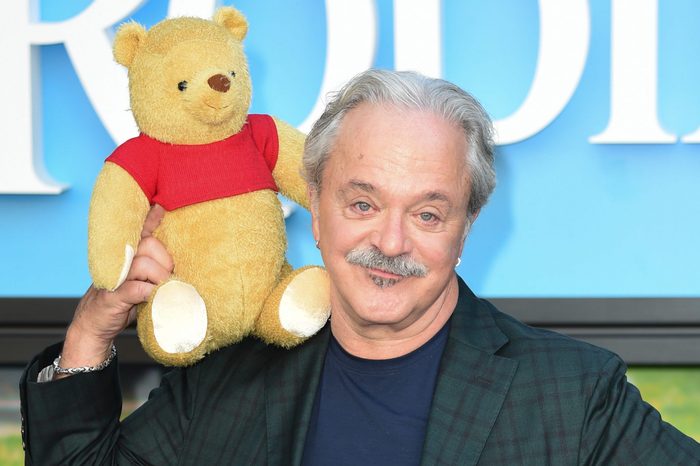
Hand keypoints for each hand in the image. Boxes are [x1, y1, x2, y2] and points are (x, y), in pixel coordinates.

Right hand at [60, 205, 172, 369]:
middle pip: (149, 245)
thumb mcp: (143, 280)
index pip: (142, 230)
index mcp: (128, 254)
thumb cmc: (124, 301)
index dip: (152, 217)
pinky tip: (153, 296)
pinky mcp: (112, 297)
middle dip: (165, 262)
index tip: (162, 206)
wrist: (95, 326)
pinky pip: (136, 288)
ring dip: (159, 278)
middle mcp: (119, 261)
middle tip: (167, 279)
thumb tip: (182, 264)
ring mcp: (114, 278)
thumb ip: (156, 268)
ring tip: (162, 289)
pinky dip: (149, 292)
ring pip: (143, 264)